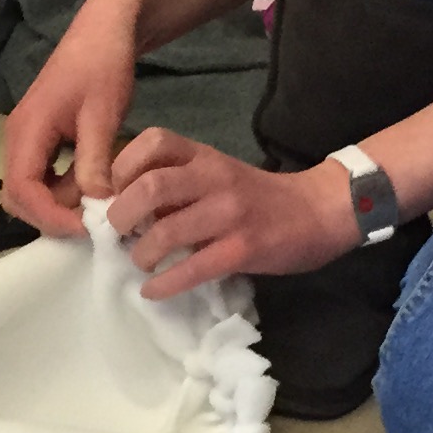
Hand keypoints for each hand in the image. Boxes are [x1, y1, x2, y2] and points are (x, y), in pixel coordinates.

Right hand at [0, 0, 143, 236]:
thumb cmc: (102, 67)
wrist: (103, 31)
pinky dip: (60, 191)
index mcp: (27, 130)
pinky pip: (39, 176)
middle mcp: (17, 137)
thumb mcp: (103, 116)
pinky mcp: (38, 138)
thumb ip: (94, 162)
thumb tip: (96, 207)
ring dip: (56, 206)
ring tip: (95, 210)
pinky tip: (91, 190)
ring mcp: (25, 138)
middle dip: (49, 216)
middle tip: (91, 225)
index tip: (87, 229)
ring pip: (27, 189)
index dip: (50, 216)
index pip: (23, 189)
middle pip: (16, 196)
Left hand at [106, 128, 357, 301]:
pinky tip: (152, 291)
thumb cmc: (258, 196)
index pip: (153, 142)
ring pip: (166, 231)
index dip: (122, 167)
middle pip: (149, 186)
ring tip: (141, 262)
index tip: (114, 193)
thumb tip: (124, 207)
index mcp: (204, 155)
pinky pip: (192, 269)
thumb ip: (177, 183)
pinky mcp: (243, 249)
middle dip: (122, 214)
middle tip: (119, 233)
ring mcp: (229, 213)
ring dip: (141, 254)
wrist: (317, 211)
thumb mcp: (217, 174)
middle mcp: (214, 178)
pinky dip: (164, 284)